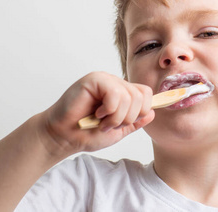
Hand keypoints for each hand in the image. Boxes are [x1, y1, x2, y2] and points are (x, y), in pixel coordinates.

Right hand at [38, 72, 154, 155]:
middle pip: (141, 96)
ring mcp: (105, 80)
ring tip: (102, 122)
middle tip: (110, 125)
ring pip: (129, 96)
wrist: (65, 137)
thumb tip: (153, 112)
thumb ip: (135, 122)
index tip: (125, 124)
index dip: (142, 111)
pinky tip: (96, 114)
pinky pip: (115, 93)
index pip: (147, 94)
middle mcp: (115, 83)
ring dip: (116, 117)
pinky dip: (109, 110)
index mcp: (122, 93)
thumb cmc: (87, 133)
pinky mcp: (94, 79)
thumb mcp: (119, 130)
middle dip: (128, 118)